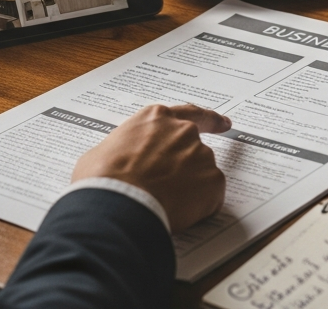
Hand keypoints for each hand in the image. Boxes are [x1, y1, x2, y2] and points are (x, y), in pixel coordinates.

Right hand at [72, 104, 230, 231]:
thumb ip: (125, 150)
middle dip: (188, 166)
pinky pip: (210, 198)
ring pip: (203, 175)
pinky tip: (177, 214)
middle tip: (175, 184)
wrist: (118, 204)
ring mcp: (201, 156)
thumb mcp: (103, 152)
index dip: (209, 120)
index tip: (224, 124)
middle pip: (195, 148)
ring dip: (190, 189)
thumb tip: (123, 163)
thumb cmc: (103, 179)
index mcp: (156, 118)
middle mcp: (183, 132)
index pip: (189, 113)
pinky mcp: (213, 183)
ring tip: (164, 205)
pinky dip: (199, 208)